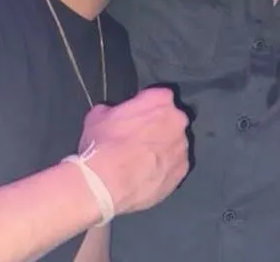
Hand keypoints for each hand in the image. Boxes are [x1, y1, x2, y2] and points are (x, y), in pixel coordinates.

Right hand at [77, 87, 190, 214]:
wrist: (107, 183)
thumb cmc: (104, 145)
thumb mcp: (97, 116)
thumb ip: (110, 109)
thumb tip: (108, 112)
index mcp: (160, 100)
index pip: (158, 96)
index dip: (145, 105)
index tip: (134, 116)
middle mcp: (177, 120)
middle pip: (170, 119)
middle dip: (157, 126)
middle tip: (137, 139)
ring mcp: (182, 146)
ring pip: (174, 143)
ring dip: (162, 148)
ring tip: (141, 160)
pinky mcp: (182, 170)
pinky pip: (175, 165)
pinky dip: (164, 168)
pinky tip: (147, 174)